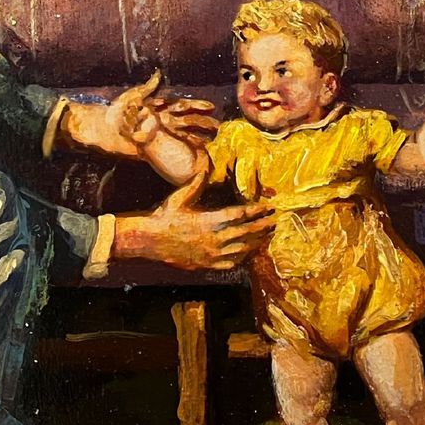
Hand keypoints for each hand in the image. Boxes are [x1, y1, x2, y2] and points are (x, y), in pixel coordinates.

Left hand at [106, 72, 219, 152]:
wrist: (103, 129)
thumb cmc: (116, 111)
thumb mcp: (131, 97)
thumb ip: (146, 89)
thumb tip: (158, 75)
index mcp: (159, 108)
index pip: (182, 106)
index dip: (197, 106)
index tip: (211, 107)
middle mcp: (163, 121)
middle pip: (187, 121)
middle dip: (203, 123)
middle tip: (218, 126)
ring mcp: (160, 135)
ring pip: (184, 136)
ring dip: (199, 138)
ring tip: (213, 141)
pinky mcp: (154, 147)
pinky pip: (173, 150)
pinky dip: (185, 152)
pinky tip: (197, 154)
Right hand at [113, 169, 276, 270]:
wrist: (149, 240)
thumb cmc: (165, 216)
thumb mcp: (180, 196)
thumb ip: (196, 180)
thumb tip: (204, 160)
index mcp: (208, 220)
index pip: (238, 215)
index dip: (255, 210)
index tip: (267, 206)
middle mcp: (212, 239)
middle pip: (245, 232)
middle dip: (262, 226)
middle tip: (275, 220)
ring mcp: (211, 254)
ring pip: (241, 249)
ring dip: (256, 242)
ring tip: (268, 235)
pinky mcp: (206, 265)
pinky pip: (230, 263)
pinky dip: (242, 257)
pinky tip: (249, 252)